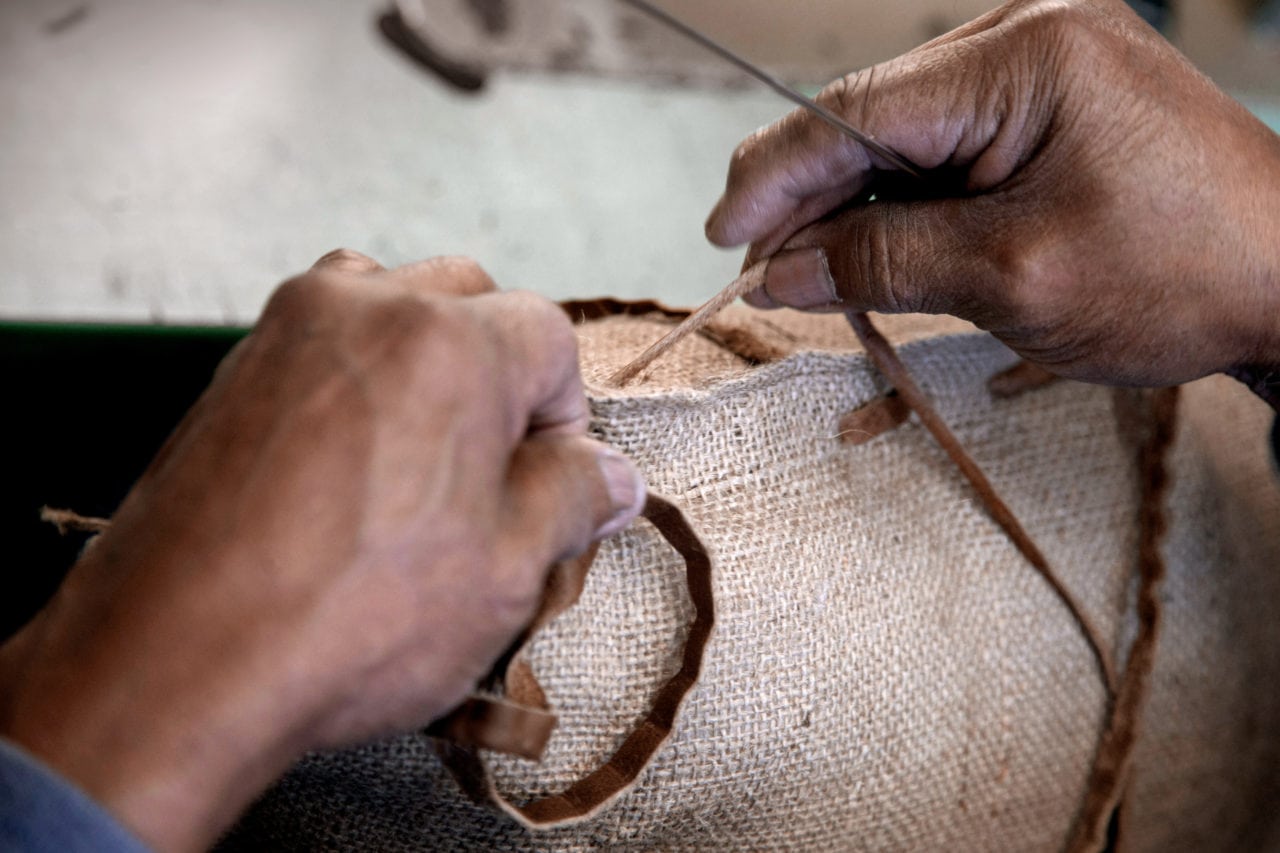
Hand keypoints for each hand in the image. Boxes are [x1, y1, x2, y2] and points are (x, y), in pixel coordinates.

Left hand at [0, 251, 645, 851]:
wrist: (176, 662)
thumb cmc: (347, 620)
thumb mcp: (507, 571)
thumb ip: (574, 499)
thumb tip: (611, 477)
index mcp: (451, 341)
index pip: (549, 337)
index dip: (567, 412)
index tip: (556, 478)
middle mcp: (366, 308)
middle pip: (471, 303)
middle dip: (498, 377)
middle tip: (492, 474)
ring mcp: (288, 332)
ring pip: (391, 310)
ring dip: (424, 367)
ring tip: (419, 466)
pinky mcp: (234, 371)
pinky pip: (324, 347)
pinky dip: (356, 385)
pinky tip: (351, 475)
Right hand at [706, 0, 1279, 385]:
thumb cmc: (1181, 275)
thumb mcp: (1014, 276)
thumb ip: (883, 263)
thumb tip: (779, 271)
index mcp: (1024, 58)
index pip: (857, 111)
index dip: (775, 175)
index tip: (722, 237)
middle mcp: (1027, 41)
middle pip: (871, 119)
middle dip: (809, 199)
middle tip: (763, 274)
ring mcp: (1042, 70)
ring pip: (902, 140)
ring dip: (852, 211)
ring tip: (814, 278)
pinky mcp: (1051, 109)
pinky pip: (947, 154)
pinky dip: (904, 209)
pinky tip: (876, 254)